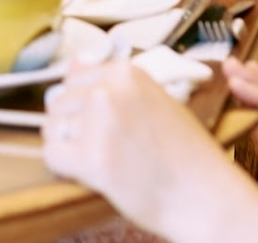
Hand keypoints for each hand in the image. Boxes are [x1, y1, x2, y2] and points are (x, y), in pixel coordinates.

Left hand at [43, 59, 257, 241]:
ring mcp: (99, 124)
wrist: (206, 195)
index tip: (101, 123)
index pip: (73, 78)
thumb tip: (72, 63)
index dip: (82, 105)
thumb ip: (113, 83)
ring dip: (68, 146)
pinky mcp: (92, 159)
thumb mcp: (153, 100)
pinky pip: (51, 155)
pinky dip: (63, 167)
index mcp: (125, 73)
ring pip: (52, 128)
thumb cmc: (184, 153)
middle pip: (59, 102)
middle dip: (72, 126)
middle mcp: (108, 92)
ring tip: (100, 160)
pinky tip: (89, 173)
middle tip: (103, 147)